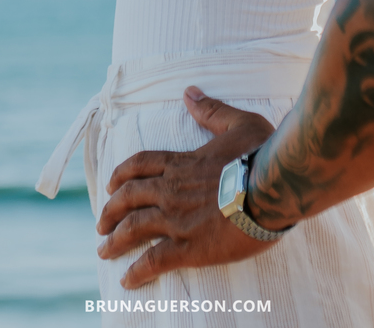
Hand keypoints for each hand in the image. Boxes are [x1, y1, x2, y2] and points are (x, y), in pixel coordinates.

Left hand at [95, 88, 274, 290]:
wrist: (273, 187)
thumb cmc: (261, 153)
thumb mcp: (238, 123)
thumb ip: (211, 110)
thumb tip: (189, 92)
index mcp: (182, 163)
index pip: (140, 165)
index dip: (122, 175)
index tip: (111, 185)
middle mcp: (172, 190)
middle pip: (129, 197)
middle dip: (110, 210)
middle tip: (100, 223)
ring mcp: (177, 219)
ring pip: (134, 228)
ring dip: (115, 240)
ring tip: (103, 252)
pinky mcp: (190, 247)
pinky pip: (154, 260)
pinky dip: (137, 271)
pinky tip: (127, 281)